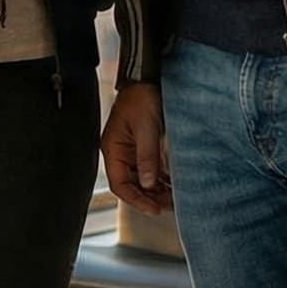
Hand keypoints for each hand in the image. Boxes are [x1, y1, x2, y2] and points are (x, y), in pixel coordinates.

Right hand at [99, 82, 170, 213]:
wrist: (146, 79)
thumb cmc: (141, 97)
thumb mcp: (146, 127)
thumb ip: (147, 156)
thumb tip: (148, 184)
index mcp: (113, 149)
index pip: (119, 184)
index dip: (135, 199)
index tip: (152, 208)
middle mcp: (120, 153)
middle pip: (130, 185)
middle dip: (147, 198)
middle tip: (167, 206)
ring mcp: (132, 151)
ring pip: (142, 180)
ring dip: (156, 191)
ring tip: (172, 199)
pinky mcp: (144, 147)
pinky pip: (150, 170)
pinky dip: (161, 180)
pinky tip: (173, 185)